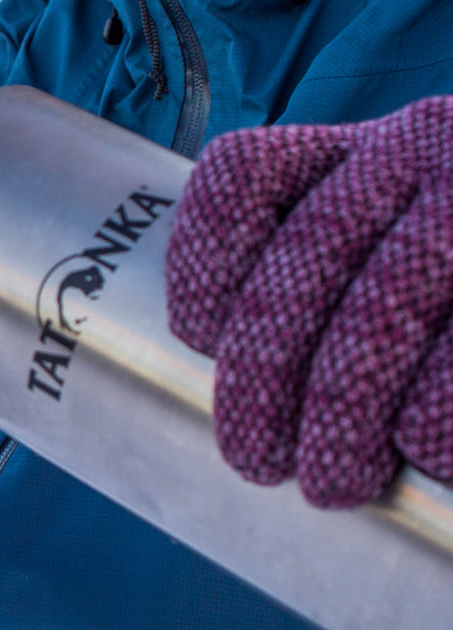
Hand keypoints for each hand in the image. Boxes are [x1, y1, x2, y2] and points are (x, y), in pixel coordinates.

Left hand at [166, 96, 452, 506]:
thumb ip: (324, 280)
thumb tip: (238, 383)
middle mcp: (427, 148)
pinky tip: (431, 453)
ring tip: (333, 483)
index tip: (203, 340)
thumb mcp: (395, 242)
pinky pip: (451, 380)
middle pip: (300, 265)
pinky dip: (436, 425)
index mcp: (363, 145)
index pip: (240, 178)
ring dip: (340, 420)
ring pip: (380, 315)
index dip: (202, 266)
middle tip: (257, 461)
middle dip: (259, 382)